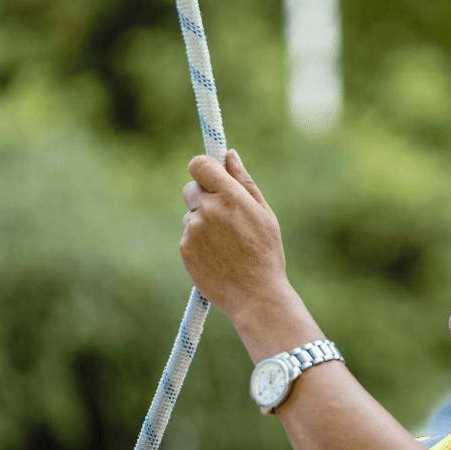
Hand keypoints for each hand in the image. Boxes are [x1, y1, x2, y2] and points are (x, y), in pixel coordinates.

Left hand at [180, 150, 288, 317]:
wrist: (255, 295)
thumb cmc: (266, 253)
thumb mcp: (263, 214)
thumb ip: (244, 181)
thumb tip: (229, 154)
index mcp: (230, 196)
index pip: (199, 165)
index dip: (204, 168)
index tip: (212, 176)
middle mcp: (208, 209)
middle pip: (191, 188)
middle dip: (204, 196)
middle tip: (224, 216)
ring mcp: (193, 230)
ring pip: (191, 214)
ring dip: (203, 222)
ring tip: (227, 244)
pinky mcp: (184, 249)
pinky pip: (188, 236)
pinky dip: (199, 242)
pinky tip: (218, 256)